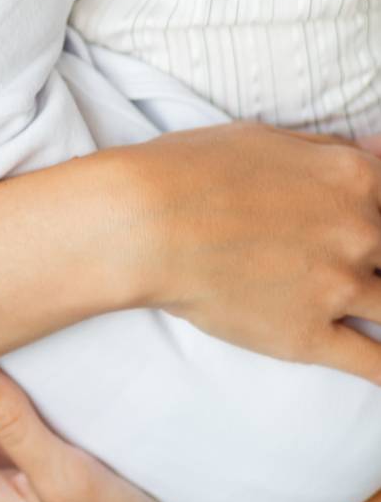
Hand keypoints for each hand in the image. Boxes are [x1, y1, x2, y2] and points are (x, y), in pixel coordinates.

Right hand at [129, 120, 380, 382]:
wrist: (144, 222)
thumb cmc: (191, 169)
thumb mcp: (266, 138)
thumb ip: (330, 150)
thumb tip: (375, 152)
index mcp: (352, 177)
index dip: (380, 218)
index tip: (369, 236)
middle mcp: (359, 231)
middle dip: (378, 261)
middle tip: (347, 266)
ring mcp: (337, 286)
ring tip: (368, 309)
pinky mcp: (309, 336)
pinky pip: (374, 363)